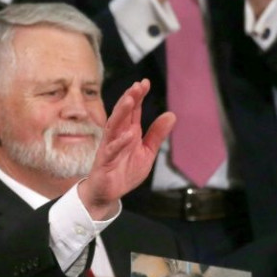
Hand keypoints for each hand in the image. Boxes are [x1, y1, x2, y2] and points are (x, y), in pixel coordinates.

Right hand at [79, 79, 175, 219]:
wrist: (109, 193)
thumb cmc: (125, 171)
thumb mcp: (147, 152)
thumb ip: (157, 135)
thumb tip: (171, 115)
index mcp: (128, 132)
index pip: (133, 111)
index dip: (138, 97)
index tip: (145, 82)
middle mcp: (117, 136)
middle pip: (122, 114)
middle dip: (129, 98)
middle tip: (138, 85)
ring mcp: (109, 147)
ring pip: (113, 126)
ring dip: (121, 112)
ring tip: (130, 100)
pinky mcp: (104, 161)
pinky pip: (112, 149)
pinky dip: (120, 142)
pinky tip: (129, 134)